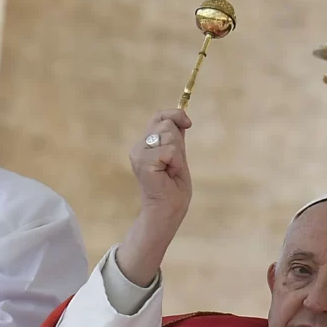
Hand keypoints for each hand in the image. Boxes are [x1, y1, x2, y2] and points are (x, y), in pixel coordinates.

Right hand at [114, 111, 192, 289]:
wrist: (167, 211)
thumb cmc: (173, 188)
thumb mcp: (178, 157)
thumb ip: (176, 138)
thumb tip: (182, 118)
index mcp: (145, 144)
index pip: (159, 115)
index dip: (175, 115)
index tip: (188, 124)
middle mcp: (138, 147)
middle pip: (166, 123)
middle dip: (178, 142)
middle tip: (174, 164)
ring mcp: (138, 154)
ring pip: (168, 134)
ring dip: (178, 154)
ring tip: (171, 170)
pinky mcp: (143, 162)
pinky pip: (169, 150)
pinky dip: (176, 162)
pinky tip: (169, 174)